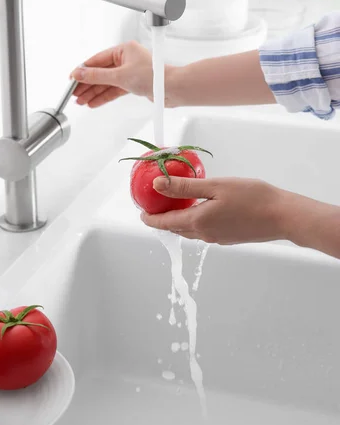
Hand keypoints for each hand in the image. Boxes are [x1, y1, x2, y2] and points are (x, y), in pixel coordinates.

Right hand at [71, 40, 172, 107]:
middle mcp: (126, 60)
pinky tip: (93, 102)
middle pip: (100, 72)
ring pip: (106, 83)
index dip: (83, 70)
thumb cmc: (153, 76)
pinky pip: (114, 90)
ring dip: (94, 92)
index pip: (97, 60)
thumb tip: (80, 74)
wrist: (171, 89)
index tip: (72, 79)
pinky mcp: (133, 84)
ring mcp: (129, 72)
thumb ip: (97, 76)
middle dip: (87, 84)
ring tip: (81, 101)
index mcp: (123, 50)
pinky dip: (104, 96)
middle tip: (74, 93)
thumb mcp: (119, 76)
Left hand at [141, 176, 286, 244]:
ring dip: (178, 222)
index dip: (150, 219)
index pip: (165, 223)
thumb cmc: (252, 197)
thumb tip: (157, 185)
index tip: (141, 213)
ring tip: (174, 208)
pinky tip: (199, 210)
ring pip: (189, 232)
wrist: (282, 216)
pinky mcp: (228, 238)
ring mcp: (217, 238)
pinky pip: (203, 231)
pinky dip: (193, 222)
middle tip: (154, 208)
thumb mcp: (215, 186)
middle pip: (176, 229)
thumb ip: (185, 187)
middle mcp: (205, 234)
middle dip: (162, 221)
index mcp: (198, 222)